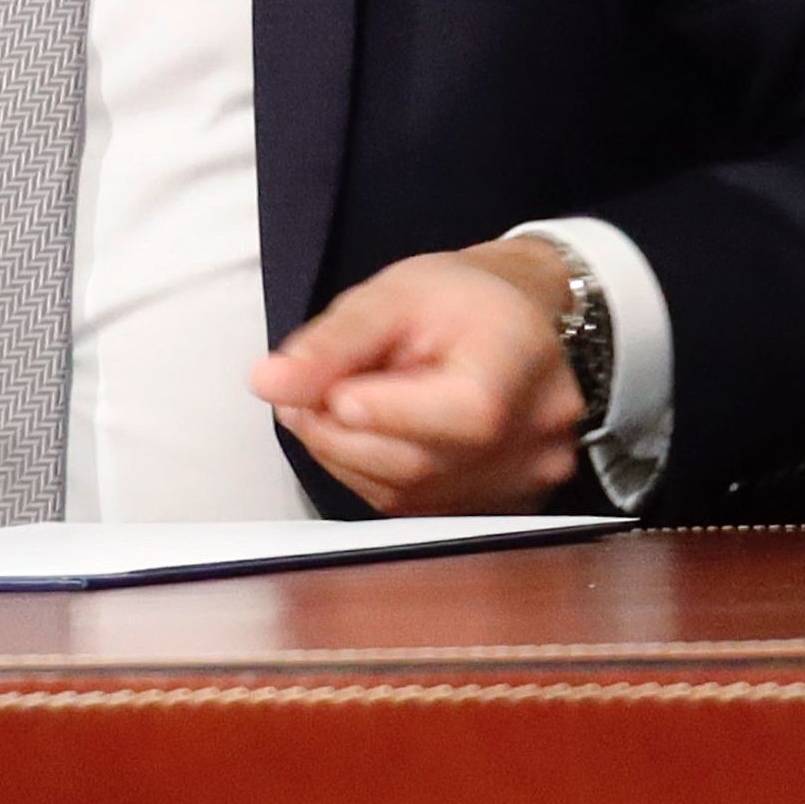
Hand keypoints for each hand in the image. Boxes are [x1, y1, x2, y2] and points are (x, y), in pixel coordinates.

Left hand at [252, 241, 589, 513]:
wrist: (524, 319)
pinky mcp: (504, 507)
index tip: (321, 389)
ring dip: (354, 457)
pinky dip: (382, 475)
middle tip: (304, 397)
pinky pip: (419, 508)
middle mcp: (535, 439)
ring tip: (344, 406)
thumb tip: (269, 384)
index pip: (449, 418)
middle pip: (414, 466)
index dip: (370, 410)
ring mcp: (524, 482)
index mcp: (519, 370)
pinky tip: (383, 435)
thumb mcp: (394, 296)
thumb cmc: (463, 300)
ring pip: (407, 495)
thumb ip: (332, 344)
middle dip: (338, 435)